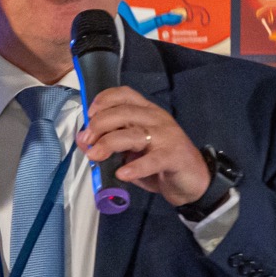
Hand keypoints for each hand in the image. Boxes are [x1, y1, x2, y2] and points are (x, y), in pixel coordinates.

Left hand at [75, 86, 211, 206]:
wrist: (193, 181)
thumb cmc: (158, 163)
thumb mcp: (130, 152)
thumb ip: (107, 143)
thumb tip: (82, 140)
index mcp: (146, 112)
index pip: (125, 95)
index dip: (104, 100)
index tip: (89, 114)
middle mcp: (156, 119)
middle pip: (124, 113)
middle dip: (100, 124)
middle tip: (87, 141)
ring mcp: (167, 137)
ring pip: (134, 134)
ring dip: (109, 143)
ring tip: (95, 156)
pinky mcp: (174, 156)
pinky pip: (152, 160)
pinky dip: (135, 167)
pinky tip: (122, 173)